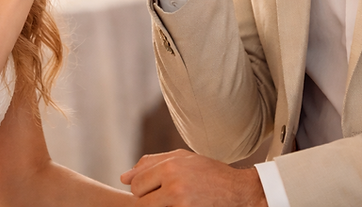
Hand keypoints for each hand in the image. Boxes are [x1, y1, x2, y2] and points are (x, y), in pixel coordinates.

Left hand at [121, 150, 265, 206]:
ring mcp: (180, 203)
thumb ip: (150, 163)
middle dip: (147, 199)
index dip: (140, 187)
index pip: (135, 183)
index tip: (153, 188)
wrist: (238, 191)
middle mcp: (173, 184)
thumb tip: (123, 178)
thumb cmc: (207, 171)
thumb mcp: (181, 158)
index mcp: (170, 166)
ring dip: (157, 205)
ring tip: (174, 199)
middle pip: (139, 199)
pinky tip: (183, 204)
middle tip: (164, 195)